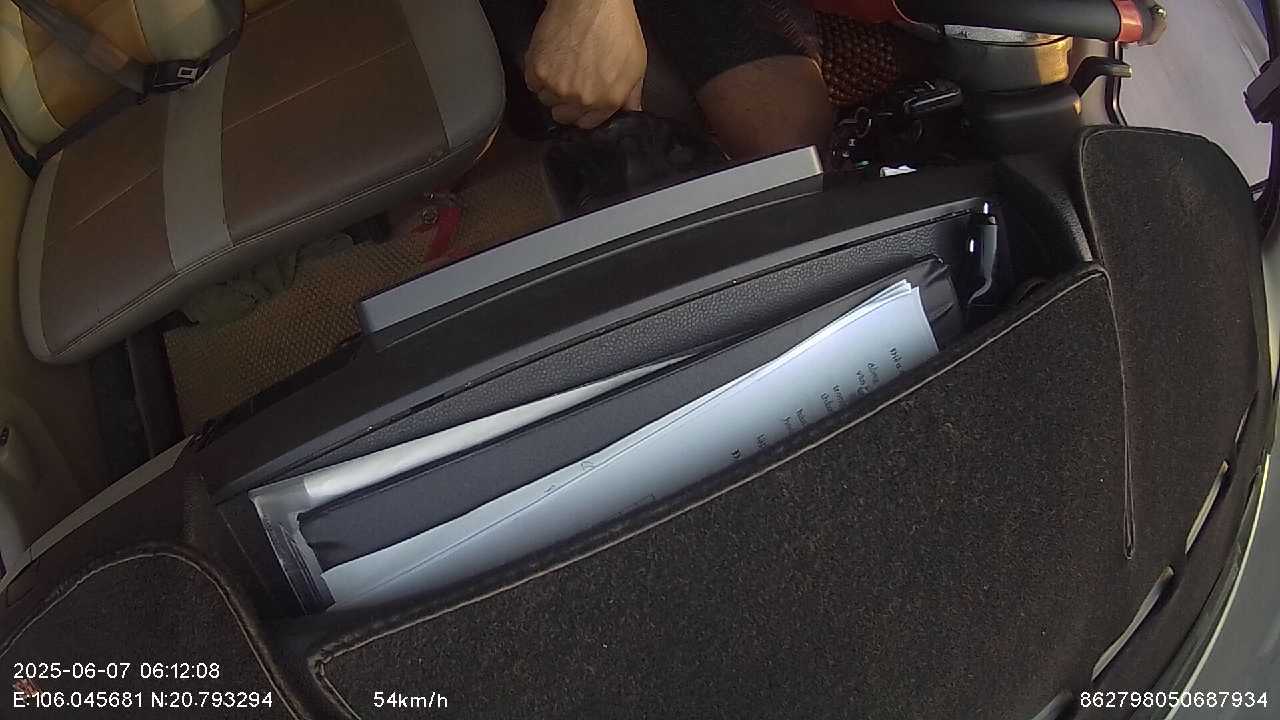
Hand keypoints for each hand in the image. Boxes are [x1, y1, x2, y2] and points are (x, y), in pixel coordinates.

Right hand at [525, 0, 645, 128]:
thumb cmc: (613, 25)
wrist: (590, 0)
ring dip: (551, 89)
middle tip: (571, 83)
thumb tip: (630, 111)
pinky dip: (537, 75)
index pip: (587, 124)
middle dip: (567, 104)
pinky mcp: (537, 71)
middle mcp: (581, 99)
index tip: (582, 105)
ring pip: (547, 100)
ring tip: (561, 67)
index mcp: (606, 100)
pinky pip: (532, 84)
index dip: (584, 114)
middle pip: (564, 116)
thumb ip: (631, 94)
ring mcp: (557, 87)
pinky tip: (550, 60)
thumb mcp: (636, 63)